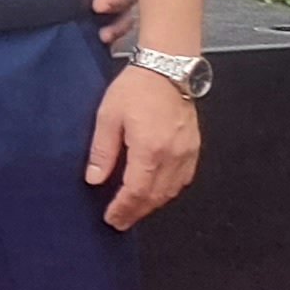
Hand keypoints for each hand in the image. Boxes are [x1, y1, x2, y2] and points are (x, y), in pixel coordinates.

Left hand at [86, 66, 200, 228]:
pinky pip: (183, 179)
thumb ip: (103, 151)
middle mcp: (173, 156)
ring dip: (152, 204)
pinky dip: (168, 190)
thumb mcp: (108, 116)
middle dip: (136, 212)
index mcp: (150, 150)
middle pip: (155, 196)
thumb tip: (95, 179)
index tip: (111, 219)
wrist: (168, 68)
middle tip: (120, 221)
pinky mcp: (194, 148)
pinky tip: (156, 191)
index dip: (123, 209)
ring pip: (171, 191)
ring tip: (134, 210)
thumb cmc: (135, 89)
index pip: (136, 191)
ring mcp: (187, 153)